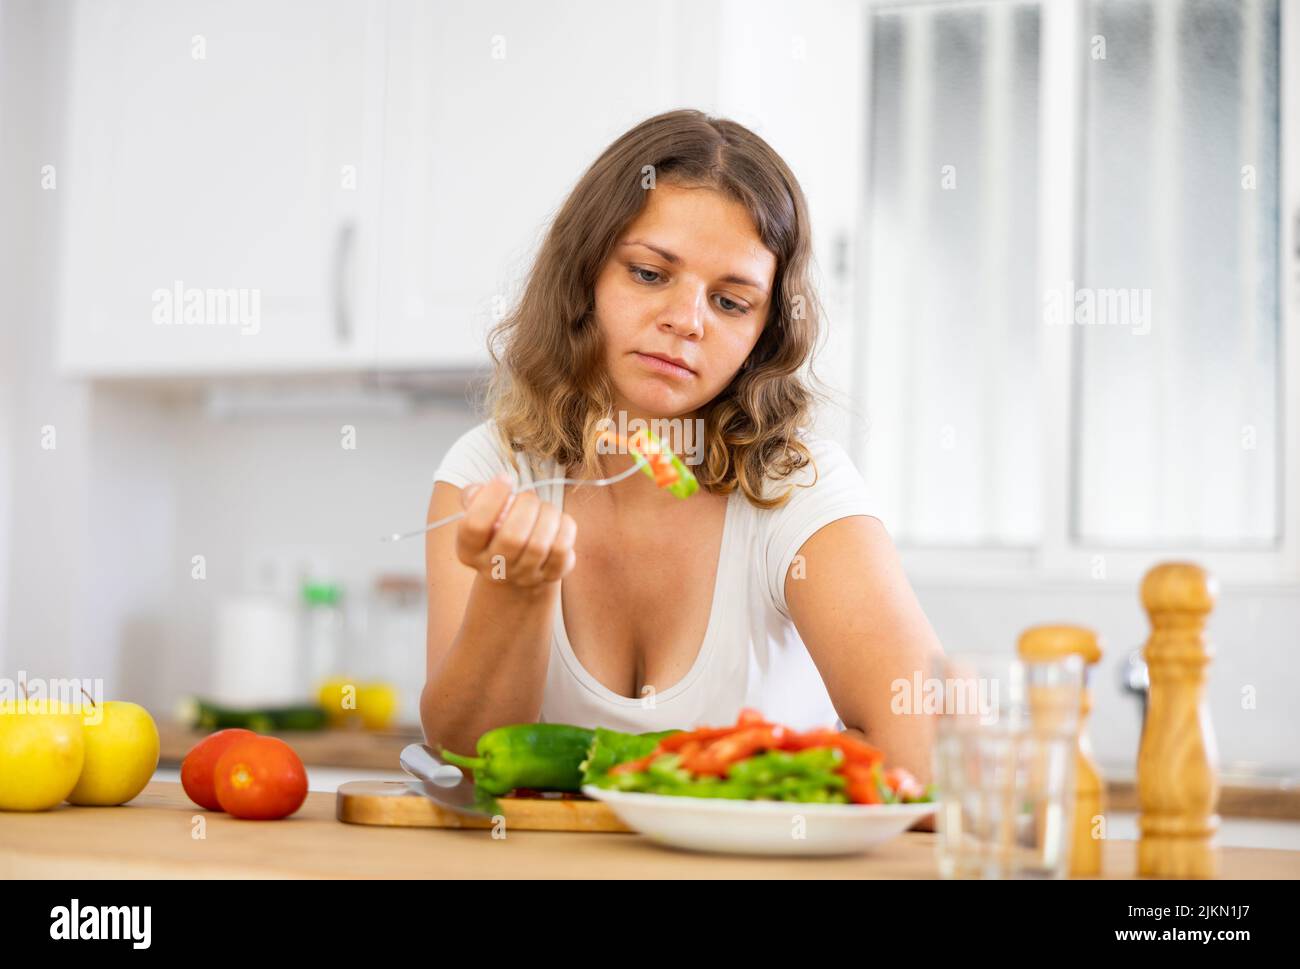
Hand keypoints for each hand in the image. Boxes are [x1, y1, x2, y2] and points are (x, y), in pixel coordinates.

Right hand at [455, 473, 576, 587]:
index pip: (474, 526)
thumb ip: (475, 496)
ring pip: (539, 544)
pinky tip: (557, 521)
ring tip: (544, 507)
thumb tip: (479, 490)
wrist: (519, 561)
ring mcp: (523, 576)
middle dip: (526, 506)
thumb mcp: (480, 511)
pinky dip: (563, 527)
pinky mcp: (551, 576)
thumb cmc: (498, 526)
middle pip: (512, 538)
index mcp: (468, 551)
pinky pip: (561, 549)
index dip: (491, 498)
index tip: (505, 479)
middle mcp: (493, 569)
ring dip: (547, 514)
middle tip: (528, 496)